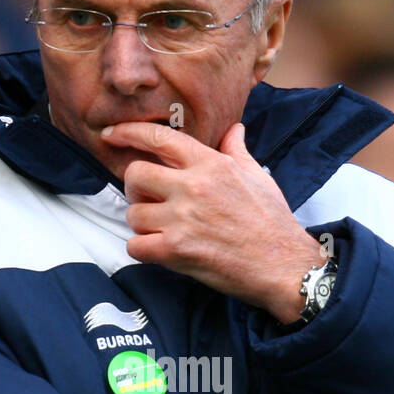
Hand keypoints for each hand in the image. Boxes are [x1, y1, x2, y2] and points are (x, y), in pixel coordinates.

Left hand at [101, 120, 326, 322]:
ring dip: (141, 223)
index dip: (128, 132)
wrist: (282, 264)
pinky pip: (135, 245)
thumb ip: (236, 151)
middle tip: (148, 199)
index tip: (111, 134)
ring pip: (132, 213)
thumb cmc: (272, 221)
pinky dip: (142, 249)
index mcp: (210, 164)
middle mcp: (192, 187)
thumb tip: (234, 129)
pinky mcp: (176, 250)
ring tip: (162, 229)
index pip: (159, 138)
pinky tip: (159, 250)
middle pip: (134, 174)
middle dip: (134, 187)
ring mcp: (181, 219)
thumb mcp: (257, 176)